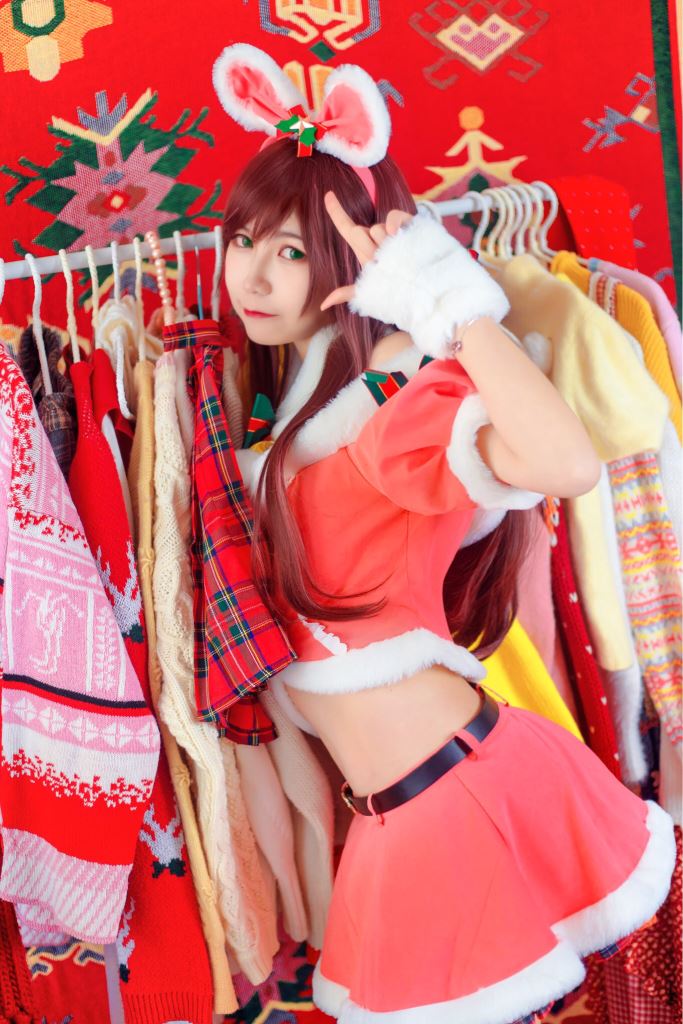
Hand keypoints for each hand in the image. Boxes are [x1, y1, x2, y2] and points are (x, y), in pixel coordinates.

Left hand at [320, 190, 413, 310]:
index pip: (347, 228)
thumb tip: (323, 304)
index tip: (327, 194)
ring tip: (398, 259)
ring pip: (376, 229)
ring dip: (384, 246)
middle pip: (359, 232)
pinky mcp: (409, 224)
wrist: (426, 288)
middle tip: (381, 263)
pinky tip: (397, 235)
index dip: (336, 211)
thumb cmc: (396, 289)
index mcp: (365, 250)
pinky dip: (393, 225)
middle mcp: (376, 239)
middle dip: (367, 248)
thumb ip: (347, 293)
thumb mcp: (370, 291)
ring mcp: (392, 231)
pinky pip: (393, 218)